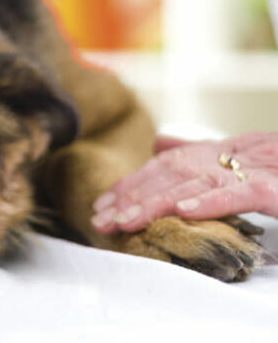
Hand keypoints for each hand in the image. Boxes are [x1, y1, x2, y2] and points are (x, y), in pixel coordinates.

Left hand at [91, 132, 277, 233]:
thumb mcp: (249, 165)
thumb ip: (207, 156)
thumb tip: (161, 144)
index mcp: (230, 149)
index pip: (169, 165)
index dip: (133, 183)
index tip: (103, 205)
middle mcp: (240, 152)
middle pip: (174, 171)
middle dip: (133, 195)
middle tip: (102, 218)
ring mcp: (262, 167)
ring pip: (199, 181)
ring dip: (157, 202)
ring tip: (127, 219)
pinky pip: (243, 193)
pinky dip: (211, 201)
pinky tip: (182, 212)